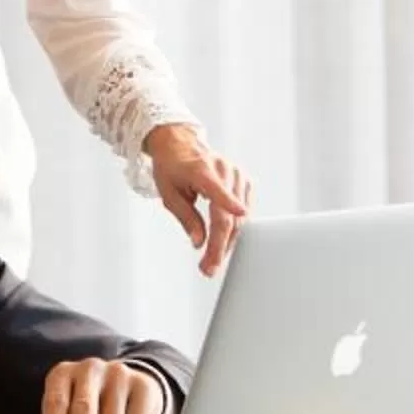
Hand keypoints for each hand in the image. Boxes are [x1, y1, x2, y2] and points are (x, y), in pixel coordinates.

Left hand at [146, 124, 252, 275]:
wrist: (180, 145)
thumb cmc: (171, 168)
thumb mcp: (169, 194)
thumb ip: (186, 218)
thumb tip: (199, 242)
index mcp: (201, 170)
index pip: (216, 189)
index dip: (229, 202)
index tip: (240, 213)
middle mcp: (223, 170)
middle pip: (228, 215)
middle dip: (219, 246)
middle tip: (208, 268)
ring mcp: (237, 174)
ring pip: (239, 218)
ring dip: (227, 242)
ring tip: (212, 260)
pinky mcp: (244, 181)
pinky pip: (244, 212)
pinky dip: (234, 229)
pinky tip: (222, 241)